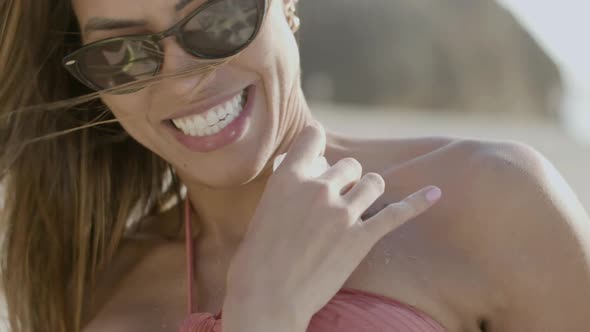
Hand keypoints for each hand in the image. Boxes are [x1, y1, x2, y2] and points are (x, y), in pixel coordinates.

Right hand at [223, 123, 441, 329]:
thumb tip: (304, 177)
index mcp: (289, 178)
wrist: (268, 296)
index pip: (313, 136)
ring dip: (368, 191)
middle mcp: (319, 188)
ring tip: (360, 205)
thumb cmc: (257, 259)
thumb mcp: (265, 211)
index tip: (320, 151)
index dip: (319, 142)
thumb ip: (288, 189)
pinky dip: (418, 202)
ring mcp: (343, 212)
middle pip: (349, 165)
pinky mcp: (361, 237)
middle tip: (336, 199)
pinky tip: (435, 193)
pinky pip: (395, 213)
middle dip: (346, 178)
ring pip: (373, 182)